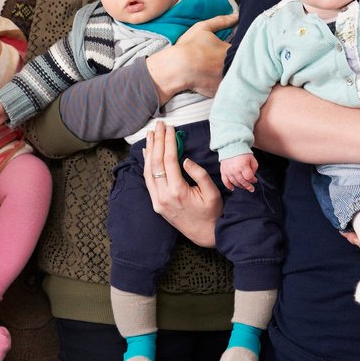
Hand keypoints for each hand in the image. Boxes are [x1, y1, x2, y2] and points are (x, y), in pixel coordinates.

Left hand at [143, 121, 222, 247]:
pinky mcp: (156, 204)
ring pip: (148, 171)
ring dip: (149, 151)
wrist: (204, 234)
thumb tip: (185, 159)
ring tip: (151, 134)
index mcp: (178, 191)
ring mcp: (157, 201)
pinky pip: (148, 181)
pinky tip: (147, 152)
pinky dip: (147, 165)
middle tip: (159, 126)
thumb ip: (199, 174)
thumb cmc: (212, 213)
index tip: (170, 128)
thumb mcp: (212, 192)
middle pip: (156, 163)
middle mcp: (164, 196)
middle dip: (157, 141)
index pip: (169, 160)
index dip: (168, 142)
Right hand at [145, 12, 237, 99]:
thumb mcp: (203, 28)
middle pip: (240, 63)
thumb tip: (236, 16)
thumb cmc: (189, 46)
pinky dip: (222, 85)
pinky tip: (214, 80)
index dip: (238, 47)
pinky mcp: (219, 91)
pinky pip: (224, 88)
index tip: (232, 48)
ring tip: (220, 70)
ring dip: (232, 73)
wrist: (176, 68)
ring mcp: (225, 80)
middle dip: (237, 60)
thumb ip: (221, 21)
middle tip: (225, 59)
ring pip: (234, 76)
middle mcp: (231, 66)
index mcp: (229, 50)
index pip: (242, 48)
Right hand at [220, 152, 259, 192]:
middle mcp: (235, 170)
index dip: (253, 180)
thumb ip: (254, 168)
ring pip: (235, 183)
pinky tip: (233, 188)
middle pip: (242, 182)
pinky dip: (229, 186)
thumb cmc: (243, 152)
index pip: (249, 177)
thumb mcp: (252, 159)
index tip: (255, 180)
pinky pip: (225, 182)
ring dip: (240, 186)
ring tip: (244, 186)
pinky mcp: (223, 172)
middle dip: (248, 186)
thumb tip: (252, 176)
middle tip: (251, 188)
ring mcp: (228, 172)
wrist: (231, 146)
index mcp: (243, 166)